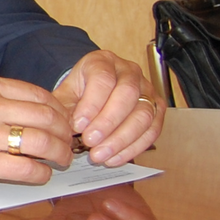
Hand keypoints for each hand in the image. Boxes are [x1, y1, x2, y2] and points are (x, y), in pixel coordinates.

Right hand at [0, 75, 74, 186]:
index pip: (40, 95)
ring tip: (60, 161)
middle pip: (47, 117)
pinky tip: (40, 175)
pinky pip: (27, 169)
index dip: (59, 111)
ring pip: (43, 142)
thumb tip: (33, 112)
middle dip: (65, 133)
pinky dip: (41, 174)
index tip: (63, 122)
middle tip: (67, 144)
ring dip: (59, 154)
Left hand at [54, 50, 163, 166]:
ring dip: (122, 139)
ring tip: (100, 155)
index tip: (78, 125)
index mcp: (103, 61)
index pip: (103, 79)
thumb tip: (63, 129)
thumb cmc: (80, 90)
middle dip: (108, 123)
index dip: (92, 104)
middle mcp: (129, 71)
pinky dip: (134, 147)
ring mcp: (147, 89)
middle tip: (90, 142)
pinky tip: (115, 158)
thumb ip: (63, 108)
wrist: (94, 88)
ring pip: (143, 114)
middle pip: (127, 95)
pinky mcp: (157, 108)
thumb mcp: (66, 93)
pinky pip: (152, 130)